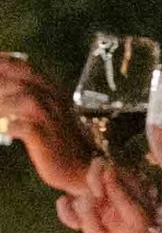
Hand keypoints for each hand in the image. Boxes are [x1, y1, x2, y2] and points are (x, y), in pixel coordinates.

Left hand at [0, 58, 97, 192]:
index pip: (24, 68)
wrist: (83, 168)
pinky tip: (6, 130)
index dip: (4, 64)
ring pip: (24, 99)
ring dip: (3, 103)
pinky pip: (24, 127)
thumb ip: (30, 98)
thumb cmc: (61, 141)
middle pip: (21, 81)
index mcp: (52, 91)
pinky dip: (10, 126)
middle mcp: (53, 100)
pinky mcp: (46, 139)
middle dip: (0, 82)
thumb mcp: (49, 113)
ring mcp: (51, 119)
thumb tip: (5, 90)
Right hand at [55, 160, 161, 232]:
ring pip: (75, 202)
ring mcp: (92, 201)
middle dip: (90, 214)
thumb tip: (109, 169)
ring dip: (85, 222)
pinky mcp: (83, 214)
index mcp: (119, 183)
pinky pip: (67, 210)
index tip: (98, 194)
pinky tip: (77, 228)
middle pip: (84, 188)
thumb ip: (120, 192)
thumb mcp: (136, 212)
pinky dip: (68, 218)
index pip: (98, 166)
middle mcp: (104, 189)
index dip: (93, 177)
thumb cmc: (144, 231)